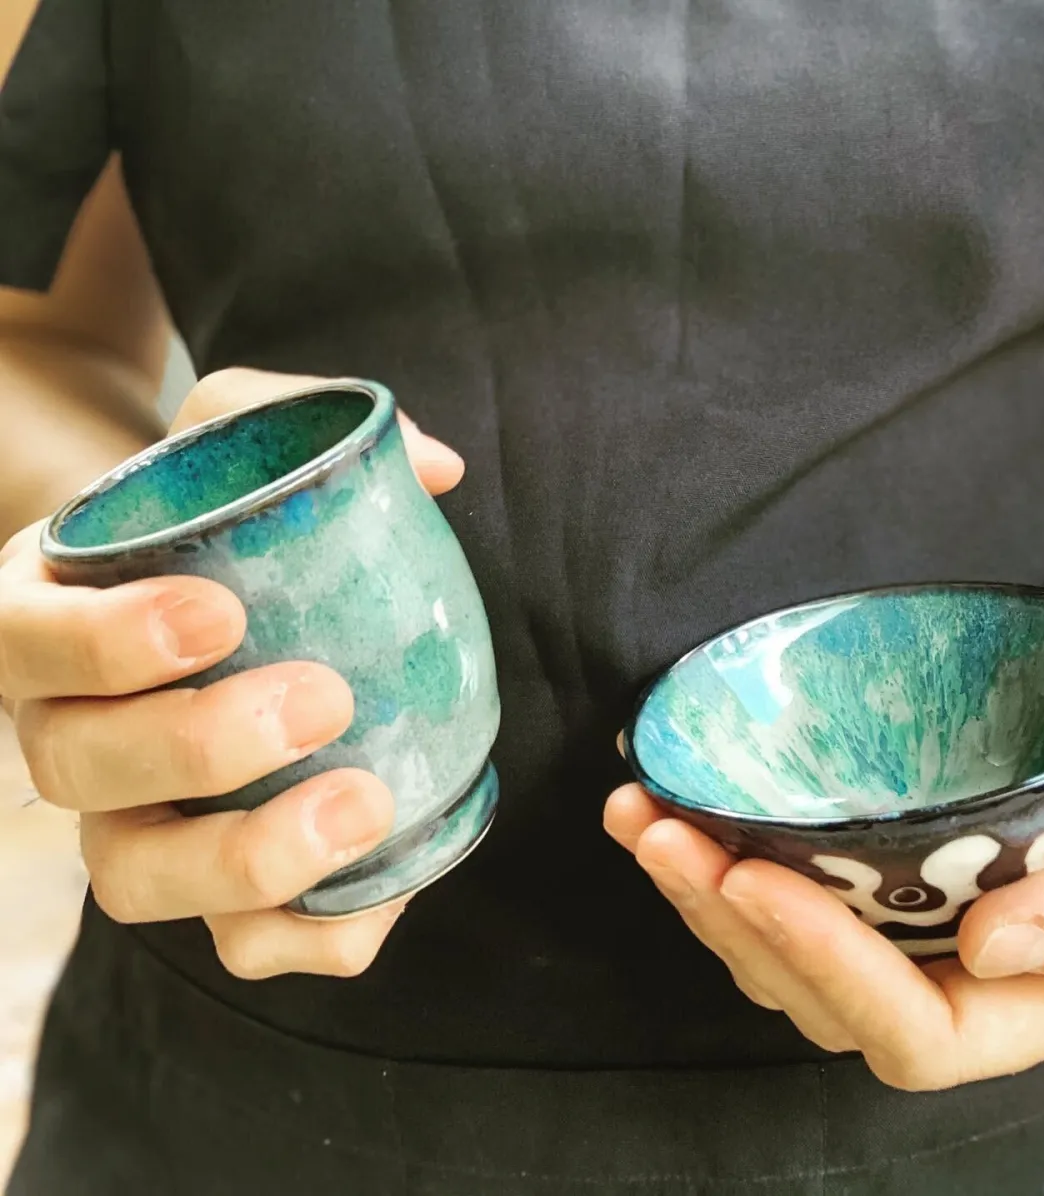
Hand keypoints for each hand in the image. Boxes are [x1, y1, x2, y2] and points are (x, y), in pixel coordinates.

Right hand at [0, 368, 464, 978]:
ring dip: (247, 860)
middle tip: (321, 698)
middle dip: (195, 745)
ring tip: (365, 804)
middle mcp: (69, 733)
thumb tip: (437, 466)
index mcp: (48, 621)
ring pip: (141, 880)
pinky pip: (237, 943)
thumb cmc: (214, 526)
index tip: (217, 615)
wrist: (216, 609)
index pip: (25, 642)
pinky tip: (386, 887)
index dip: (103, 643)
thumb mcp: (235, 442)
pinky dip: (308, 933)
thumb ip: (304, 421)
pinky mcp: (209, 883)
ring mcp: (131, 821)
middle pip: (78, 773)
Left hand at [605, 580, 1043, 1090]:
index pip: (916, 1033)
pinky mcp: (879, 871)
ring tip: (639, 819)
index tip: (752, 879)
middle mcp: (963, 981)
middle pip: (823, 999)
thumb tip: (992, 946)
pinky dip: (720, 854)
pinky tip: (670, 806)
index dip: (827, 969)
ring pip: (785, 952)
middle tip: (663, 837)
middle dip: (731, 926)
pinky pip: (787, 889)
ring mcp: (911, 927)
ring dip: (701, 892)